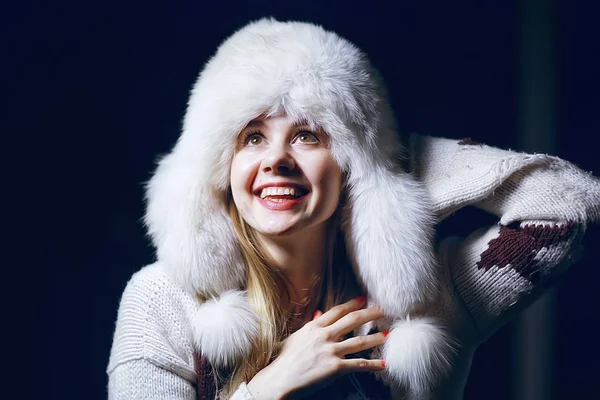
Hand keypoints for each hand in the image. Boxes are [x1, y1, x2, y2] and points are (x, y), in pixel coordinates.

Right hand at [246, 297, 386, 398]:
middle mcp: (325, 335)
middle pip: (352, 320)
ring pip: (360, 341)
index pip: (338, 311)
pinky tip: (384, 363)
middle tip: (383, 309)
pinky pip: (359, 364)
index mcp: (315, 326)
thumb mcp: (296, 337)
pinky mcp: (335, 367)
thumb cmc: (285, 359)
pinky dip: (374, 364)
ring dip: (376, 337)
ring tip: (388, 334)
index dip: (352, 304)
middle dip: (370, 314)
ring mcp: (331, 351)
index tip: (363, 299)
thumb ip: (310, 325)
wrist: (280, 379)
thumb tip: (318, 314)